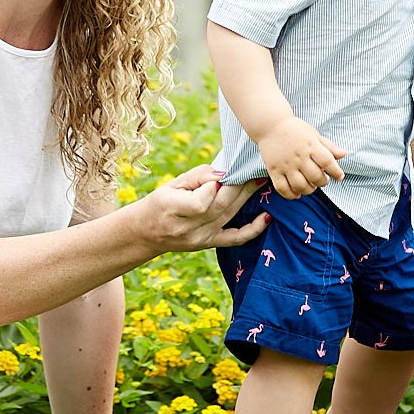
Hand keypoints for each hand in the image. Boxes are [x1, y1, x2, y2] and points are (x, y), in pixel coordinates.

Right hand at [134, 166, 266, 252]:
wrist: (147, 233)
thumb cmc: (160, 202)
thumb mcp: (171, 184)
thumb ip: (197, 176)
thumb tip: (223, 173)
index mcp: (173, 208)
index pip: (200, 201)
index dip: (212, 186)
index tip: (220, 174)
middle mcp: (188, 227)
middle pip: (220, 207)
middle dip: (240, 186)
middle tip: (255, 169)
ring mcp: (200, 238)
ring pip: (230, 216)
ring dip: (248, 197)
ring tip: (260, 181)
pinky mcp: (209, 244)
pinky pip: (235, 239)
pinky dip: (253, 229)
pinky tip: (267, 217)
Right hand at [258, 116, 345, 198]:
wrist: (270, 126)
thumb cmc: (295, 130)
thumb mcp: (314, 135)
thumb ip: (329, 146)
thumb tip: (344, 154)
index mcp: (311, 146)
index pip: (327, 161)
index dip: (336, 172)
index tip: (339, 176)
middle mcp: (298, 156)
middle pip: (315, 177)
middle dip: (323, 182)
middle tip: (323, 180)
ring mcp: (285, 165)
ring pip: (300, 186)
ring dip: (309, 190)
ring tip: (311, 186)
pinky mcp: (274, 171)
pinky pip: (283, 189)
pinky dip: (291, 195)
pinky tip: (297, 193)